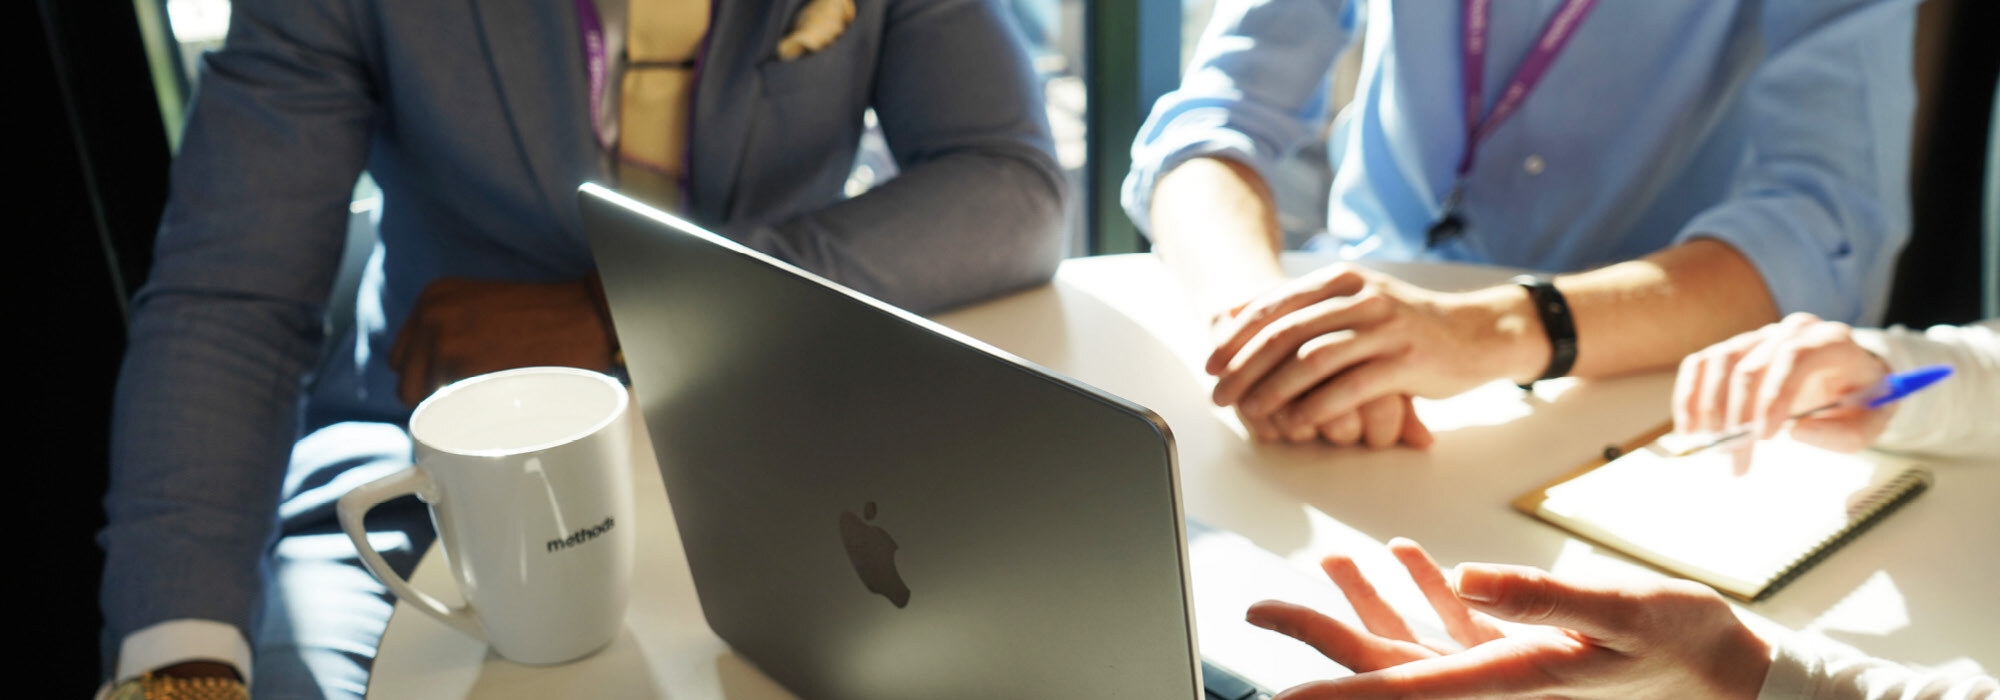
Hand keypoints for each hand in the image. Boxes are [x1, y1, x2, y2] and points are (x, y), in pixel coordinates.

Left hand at [390, 276, 618, 405]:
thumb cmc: (546, 317)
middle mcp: (431, 314)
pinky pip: (451, 413)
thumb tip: (426, 377)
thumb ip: (448, 331)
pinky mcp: (466, 369)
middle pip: (407, 387)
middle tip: (478, 396)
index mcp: (433, 298)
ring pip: (429, 405)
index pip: (401, 360)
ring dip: (459, 408)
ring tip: (498, 392)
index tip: (458, 383)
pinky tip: (503, 401)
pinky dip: (474, 416)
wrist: (590, 315)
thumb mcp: (481, 307)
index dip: (429, 377)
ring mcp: (445, 341)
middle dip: (437, 398)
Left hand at [1212, 287, 1433, 447]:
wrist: (1477, 333)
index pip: (1274, 306)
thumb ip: (1307, 306)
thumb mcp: (1356, 302)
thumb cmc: (1405, 325)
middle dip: (1244, 367)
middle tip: (1220, 394)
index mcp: (1342, 280)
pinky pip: (1349, 387)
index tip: (1211, 363)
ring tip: (1251, 412)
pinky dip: (1317, 407)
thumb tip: (1240, 315)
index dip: (1237, 337)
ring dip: (1274, 389)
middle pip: (1286, 333)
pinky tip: (1296, 423)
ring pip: (1313, 359)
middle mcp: (1361, 298)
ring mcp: (1385, 328)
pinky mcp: (1406, 362)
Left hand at [1247, 539, 1771, 699]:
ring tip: (1330, 561)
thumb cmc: (1685, 648)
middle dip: (1319, 633)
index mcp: (1503, 681)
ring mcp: (1505, 666)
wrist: (1731, 672)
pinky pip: (1455, 626)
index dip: (1332, 689)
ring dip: (1367, 601)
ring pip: (1411, 638)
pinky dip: (1425, 591)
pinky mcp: (1523, 650)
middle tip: (1257, 607)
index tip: (1275, 693)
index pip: (1397, 686)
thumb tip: (1461, 577)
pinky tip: (1407, 556)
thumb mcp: (1620, 615)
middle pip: (1384, 660)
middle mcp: (1492, 681)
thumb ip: (1540, 599)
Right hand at [1673, 312, 1892, 470]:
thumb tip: (1797, 432)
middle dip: (1737, 418)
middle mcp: (1792, 331)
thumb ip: (1845, 434)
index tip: (1762, 437)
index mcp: (1831, 341)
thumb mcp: (1870, 424)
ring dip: (1708, 409)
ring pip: (1720, 363)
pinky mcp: (1735, 349)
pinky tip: (1690, 427)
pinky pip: (1701, 364)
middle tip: (1734, 459)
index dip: (1773, 396)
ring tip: (1712, 446)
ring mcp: (1759, 337)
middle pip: (1750, 367)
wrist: (1849, 378)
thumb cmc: (1858, 401)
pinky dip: (1689, 396)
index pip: (1794, 358)